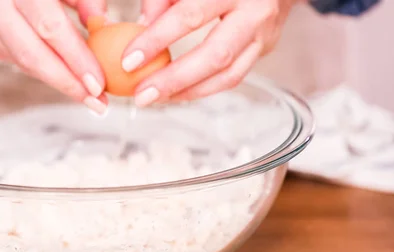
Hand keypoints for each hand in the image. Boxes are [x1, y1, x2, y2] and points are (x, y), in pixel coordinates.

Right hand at [0, 0, 108, 113]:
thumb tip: (101, 22)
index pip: (50, 29)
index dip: (76, 60)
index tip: (98, 82)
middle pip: (32, 57)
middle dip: (67, 84)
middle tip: (95, 101)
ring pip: (24, 63)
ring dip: (57, 78)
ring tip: (85, 89)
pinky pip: (16, 58)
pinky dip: (40, 65)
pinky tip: (58, 67)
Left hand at [123, 0, 300, 105]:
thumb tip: (140, 26)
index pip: (190, 15)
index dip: (157, 39)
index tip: (130, 60)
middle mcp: (254, 12)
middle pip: (214, 55)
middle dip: (174, 80)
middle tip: (143, 94)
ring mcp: (263, 34)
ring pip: (228, 75)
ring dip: (188, 92)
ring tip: (156, 98)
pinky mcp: (264, 49)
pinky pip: (233, 77)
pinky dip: (203, 89)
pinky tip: (179, 92)